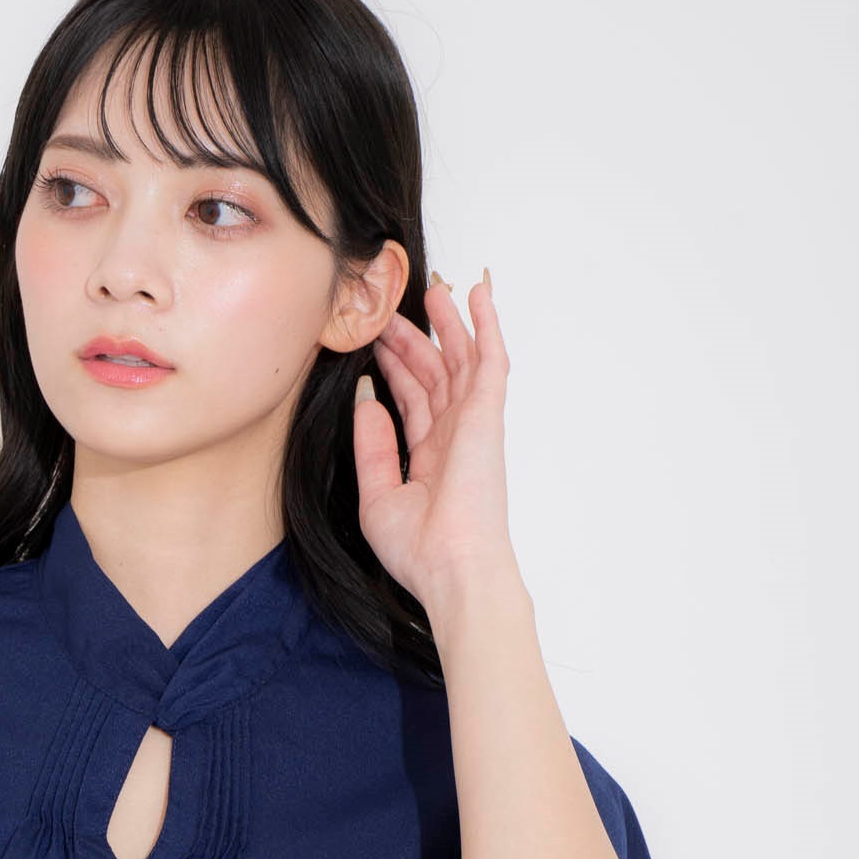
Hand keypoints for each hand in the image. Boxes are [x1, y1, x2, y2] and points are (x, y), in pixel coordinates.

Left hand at [352, 269, 518, 612]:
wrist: (452, 570)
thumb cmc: (420, 550)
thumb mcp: (377, 494)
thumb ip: (373, 446)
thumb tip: (368, 399)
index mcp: (430, 458)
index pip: (411, 399)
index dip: (393, 366)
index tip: (374, 339)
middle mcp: (453, 437)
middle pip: (432, 373)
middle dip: (414, 338)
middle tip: (392, 305)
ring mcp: (472, 423)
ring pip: (459, 359)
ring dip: (448, 322)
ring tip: (433, 288)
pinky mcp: (487, 415)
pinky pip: (490, 359)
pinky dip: (486, 325)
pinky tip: (479, 294)